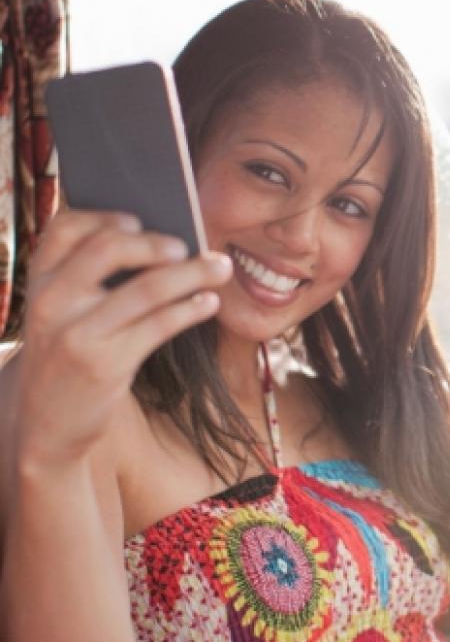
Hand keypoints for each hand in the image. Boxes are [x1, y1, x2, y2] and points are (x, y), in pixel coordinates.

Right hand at [9, 210, 232, 468]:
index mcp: (37, 281)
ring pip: (146, 287)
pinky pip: (160, 325)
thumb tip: (163, 241)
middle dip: (158, 242)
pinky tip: (209, 303)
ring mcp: (77, 333)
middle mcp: (50, 301)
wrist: (43, 425)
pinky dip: (191, 309)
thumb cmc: (66, 356)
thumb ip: (88, 279)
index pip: (64, 228)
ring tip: (221, 268)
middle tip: (188, 247)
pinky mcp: (105, 364)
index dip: (105, 216)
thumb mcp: (59, 314)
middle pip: (110, 248)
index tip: (140, 219)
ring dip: (194, 273)